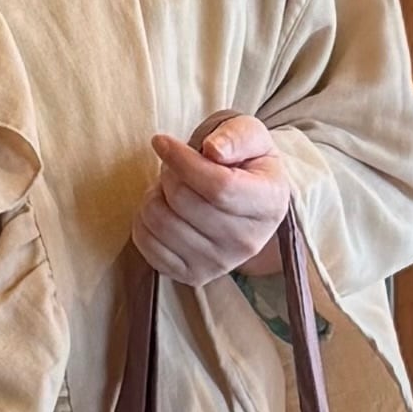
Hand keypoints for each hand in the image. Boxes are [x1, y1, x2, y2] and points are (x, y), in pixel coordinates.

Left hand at [133, 110, 291, 285]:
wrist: (246, 204)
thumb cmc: (245, 163)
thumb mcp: (251, 136)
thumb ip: (237, 136)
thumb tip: (214, 150)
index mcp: (269, 203)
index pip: (218, 186)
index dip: (182, 161)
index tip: (161, 141)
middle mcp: (248, 241)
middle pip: (184, 202)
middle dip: (169, 174)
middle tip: (174, 167)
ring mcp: (220, 263)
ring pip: (161, 222)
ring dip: (154, 196)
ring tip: (170, 189)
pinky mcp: (193, 276)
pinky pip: (147, 245)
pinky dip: (144, 220)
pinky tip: (162, 209)